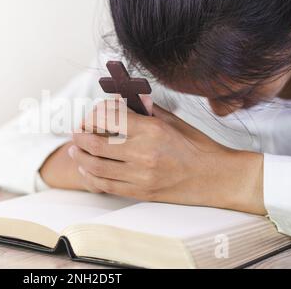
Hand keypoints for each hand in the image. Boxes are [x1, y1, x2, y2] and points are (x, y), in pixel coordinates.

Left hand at [69, 97, 265, 214]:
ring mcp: (140, 176)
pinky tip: (85, 169)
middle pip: (95, 144)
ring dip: (79, 156)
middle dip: (80, 136)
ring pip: (95, 166)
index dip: (92, 116)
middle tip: (76, 133)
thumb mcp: (172, 120)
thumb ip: (144, 109)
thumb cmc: (196, 146)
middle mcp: (143, 153)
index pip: (107, 118)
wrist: (215, 178)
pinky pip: (105, 185)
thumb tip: (119, 99)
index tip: (89, 116)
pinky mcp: (139, 192)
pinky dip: (89, 176)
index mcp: (151, 130)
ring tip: (74, 149)